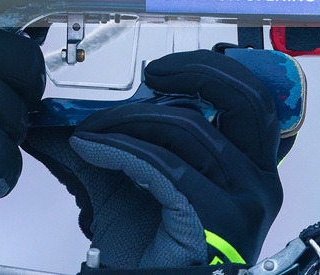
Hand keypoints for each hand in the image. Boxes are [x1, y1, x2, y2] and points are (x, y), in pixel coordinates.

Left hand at [24, 49, 289, 268]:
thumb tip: (61, 113)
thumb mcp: (130, 179)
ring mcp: (244, 201)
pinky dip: (119, 148)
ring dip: (128, 120)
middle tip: (151, 72)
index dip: (210, 72)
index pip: (250, 100)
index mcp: (249, 166)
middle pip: (244, 100)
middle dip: (195, 71)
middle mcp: (258, 180)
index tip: (163, 69)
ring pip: (189, 128)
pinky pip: (162, 164)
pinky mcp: (219, 218)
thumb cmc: (149, 250)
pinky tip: (90, 148)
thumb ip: (110, 140)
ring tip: (91, 130)